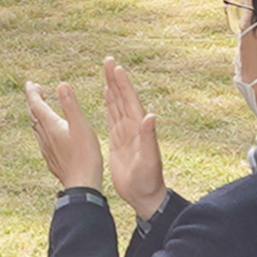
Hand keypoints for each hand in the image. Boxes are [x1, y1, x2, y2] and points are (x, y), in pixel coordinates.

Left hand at [23, 76, 104, 191]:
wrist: (81, 185)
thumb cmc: (85, 155)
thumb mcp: (81, 126)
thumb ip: (70, 105)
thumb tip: (61, 85)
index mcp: (51, 126)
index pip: (36, 105)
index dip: (32, 92)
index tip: (30, 82)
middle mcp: (45, 137)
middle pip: (34, 115)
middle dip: (34, 100)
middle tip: (36, 89)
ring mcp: (46, 149)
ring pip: (36, 127)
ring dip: (37, 114)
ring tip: (41, 107)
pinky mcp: (51, 158)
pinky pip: (41, 138)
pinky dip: (42, 128)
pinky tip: (49, 132)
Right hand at [99, 59, 167, 222]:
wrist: (145, 196)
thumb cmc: (148, 180)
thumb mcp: (149, 160)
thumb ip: (149, 138)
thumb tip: (150, 116)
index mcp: (139, 129)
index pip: (130, 101)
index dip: (123, 84)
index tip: (116, 67)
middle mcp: (133, 127)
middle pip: (123, 98)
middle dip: (115, 79)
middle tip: (108, 60)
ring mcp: (126, 132)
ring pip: (117, 104)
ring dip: (112, 87)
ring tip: (106, 71)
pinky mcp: (119, 139)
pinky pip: (112, 116)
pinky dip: (109, 104)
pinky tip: (106, 95)